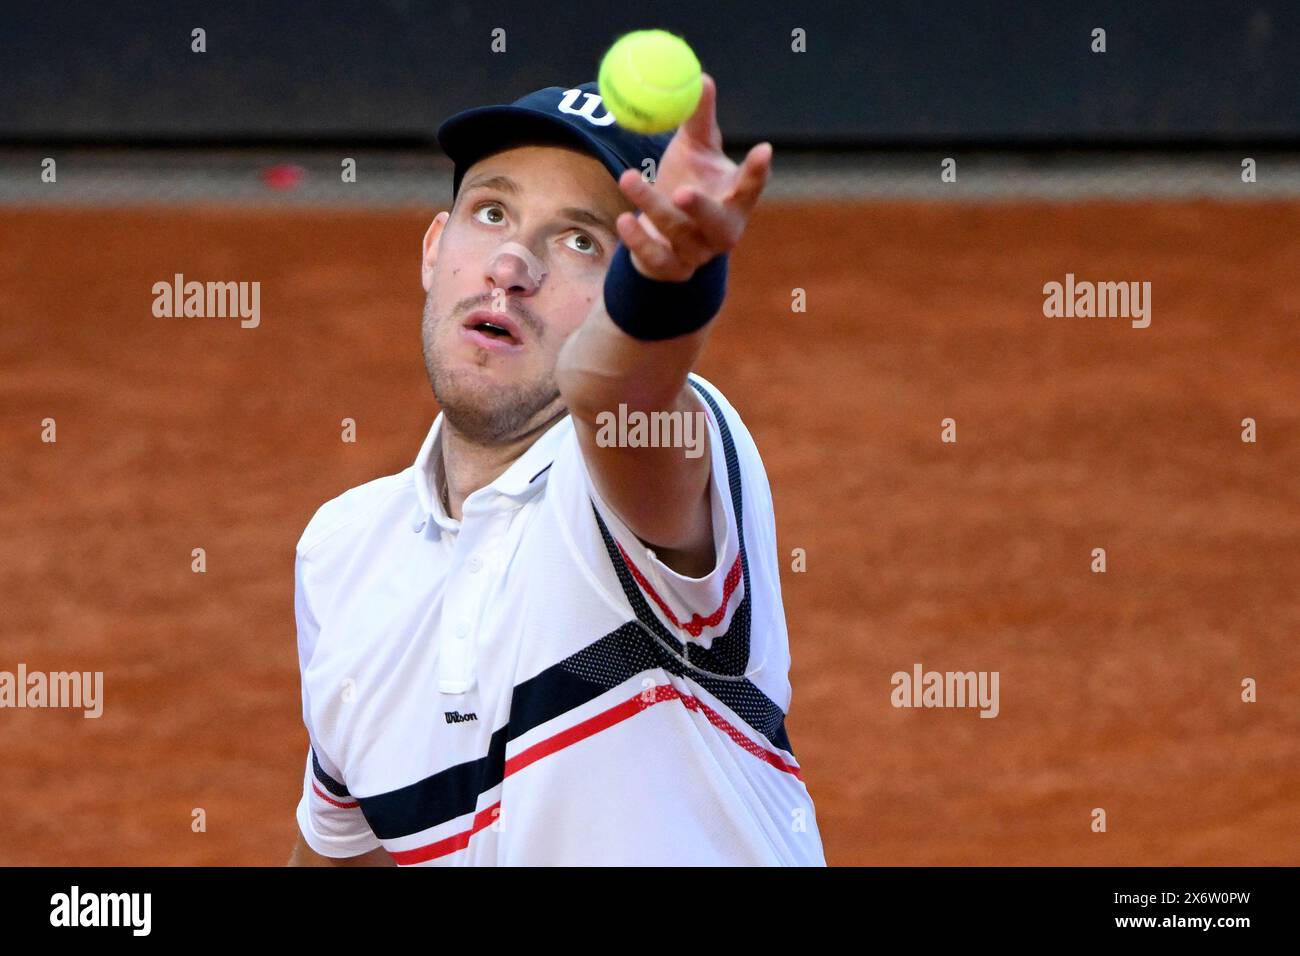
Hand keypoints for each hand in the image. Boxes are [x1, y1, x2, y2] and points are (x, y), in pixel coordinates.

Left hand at [614, 73, 772, 281]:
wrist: (660, 235)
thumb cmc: (684, 183)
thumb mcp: (693, 151)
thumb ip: (699, 120)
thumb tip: (701, 77)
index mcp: (734, 201)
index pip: (751, 187)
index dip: (758, 172)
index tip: (764, 149)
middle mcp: (721, 232)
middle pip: (719, 225)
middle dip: (702, 208)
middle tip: (684, 190)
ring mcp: (696, 254)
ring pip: (677, 233)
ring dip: (652, 205)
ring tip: (628, 177)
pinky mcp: (669, 269)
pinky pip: (654, 257)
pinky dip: (638, 240)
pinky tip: (624, 220)